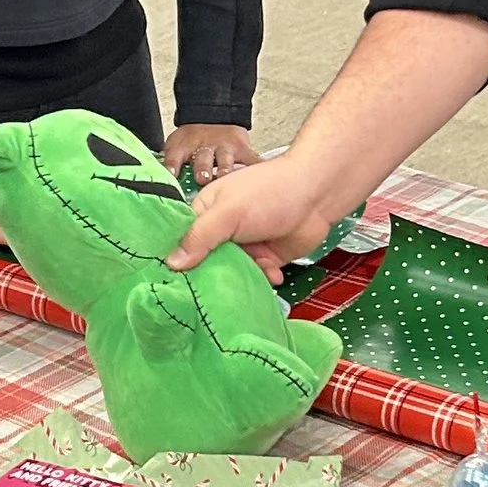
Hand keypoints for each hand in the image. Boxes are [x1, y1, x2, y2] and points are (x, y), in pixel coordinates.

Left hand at [163, 123, 261, 186]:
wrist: (213, 114)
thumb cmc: (192, 139)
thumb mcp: (175, 147)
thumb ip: (170, 165)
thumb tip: (160, 185)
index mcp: (184, 148)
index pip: (174, 156)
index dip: (171, 166)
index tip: (171, 175)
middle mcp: (205, 148)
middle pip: (203, 159)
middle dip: (203, 169)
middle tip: (203, 178)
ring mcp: (225, 148)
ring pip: (225, 159)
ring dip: (225, 168)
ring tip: (226, 176)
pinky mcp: (243, 149)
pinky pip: (252, 161)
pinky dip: (257, 168)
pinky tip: (262, 176)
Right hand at [166, 153, 330, 278]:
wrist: (317, 194)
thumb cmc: (270, 192)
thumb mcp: (228, 212)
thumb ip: (201, 237)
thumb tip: (171, 263)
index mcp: (206, 213)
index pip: (182, 240)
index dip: (176, 260)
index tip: (170, 282)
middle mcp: (222, 230)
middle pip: (204, 262)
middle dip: (210, 276)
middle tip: (208, 295)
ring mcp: (244, 245)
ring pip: (231, 272)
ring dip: (239, 279)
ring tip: (247, 282)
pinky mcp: (266, 258)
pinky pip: (256, 276)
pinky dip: (264, 279)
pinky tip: (273, 275)